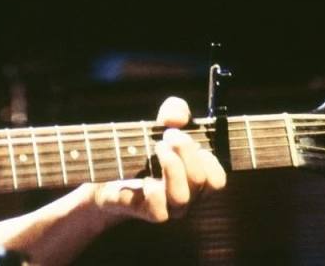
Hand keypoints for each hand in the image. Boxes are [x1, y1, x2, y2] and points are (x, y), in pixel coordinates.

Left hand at [90, 96, 225, 222]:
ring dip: (171, 166)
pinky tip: (144, 177)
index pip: (216, 180)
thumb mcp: (161, 122)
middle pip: (200, 180)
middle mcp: (187, 196)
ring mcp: (168, 207)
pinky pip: (160, 211)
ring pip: (182, 197)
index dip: (206, 157)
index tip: (185, 136)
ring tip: (158, 147)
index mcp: (196, 179)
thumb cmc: (143, 146)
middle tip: (168, 134)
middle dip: (186, 150)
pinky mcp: (145, 212)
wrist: (108, 170)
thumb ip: (175, 111)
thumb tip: (177, 118)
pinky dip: (153, 190)